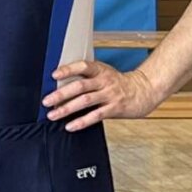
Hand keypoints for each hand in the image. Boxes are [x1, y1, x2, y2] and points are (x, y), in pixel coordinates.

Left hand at [44, 57, 158, 130]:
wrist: (144, 90)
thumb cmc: (120, 83)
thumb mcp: (105, 74)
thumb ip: (87, 78)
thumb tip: (61, 84)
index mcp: (101, 70)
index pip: (83, 66)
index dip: (68, 69)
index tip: (54, 74)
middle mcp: (104, 82)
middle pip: (80, 86)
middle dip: (61, 94)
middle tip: (46, 101)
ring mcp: (110, 95)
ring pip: (85, 101)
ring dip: (67, 109)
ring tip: (53, 115)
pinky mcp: (115, 108)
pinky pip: (96, 116)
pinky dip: (81, 121)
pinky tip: (70, 126)